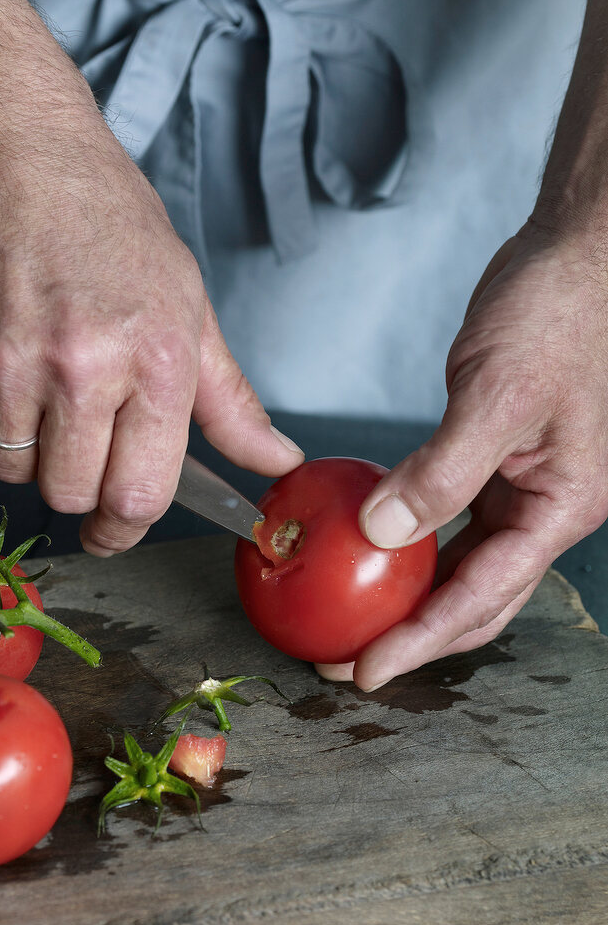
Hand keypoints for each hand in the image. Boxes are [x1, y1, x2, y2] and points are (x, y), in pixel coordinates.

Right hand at [0, 101, 302, 554]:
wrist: (13, 148)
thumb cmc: (107, 219)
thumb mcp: (188, 303)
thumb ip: (229, 399)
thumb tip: (274, 461)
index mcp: (154, 360)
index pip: (139, 495)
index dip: (125, 530)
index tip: (114, 531)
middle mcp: (82, 368)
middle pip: (68, 495)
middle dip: (75, 484)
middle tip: (78, 438)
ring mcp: (7, 361)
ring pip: (8, 469)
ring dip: (23, 447)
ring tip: (37, 383)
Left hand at [317, 223, 607, 689]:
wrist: (576, 254)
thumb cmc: (559, 310)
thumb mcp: (497, 393)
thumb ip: (442, 471)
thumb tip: (381, 532)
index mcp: (562, 505)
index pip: (481, 596)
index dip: (421, 639)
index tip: (368, 669)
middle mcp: (547, 507)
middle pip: (474, 597)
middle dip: (412, 635)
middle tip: (347, 661)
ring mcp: (523, 486)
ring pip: (463, 566)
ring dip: (411, 596)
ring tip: (353, 619)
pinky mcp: (496, 461)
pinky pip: (451, 520)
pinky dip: (412, 542)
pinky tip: (371, 550)